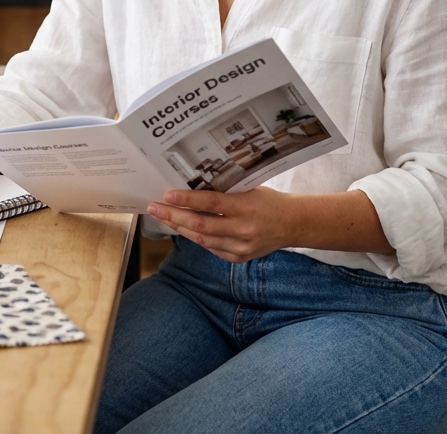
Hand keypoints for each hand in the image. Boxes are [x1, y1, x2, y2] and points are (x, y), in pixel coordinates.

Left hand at [147, 187, 294, 263]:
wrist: (292, 224)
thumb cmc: (268, 201)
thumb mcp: (248, 189)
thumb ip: (223, 192)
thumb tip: (190, 188)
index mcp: (247, 207)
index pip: (211, 204)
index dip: (187, 200)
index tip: (167, 195)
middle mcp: (243, 230)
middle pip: (201, 225)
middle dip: (173, 216)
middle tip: (153, 207)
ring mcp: (241, 247)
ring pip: (202, 239)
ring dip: (179, 228)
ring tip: (162, 216)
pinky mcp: (239, 258)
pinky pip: (211, 248)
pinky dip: (195, 238)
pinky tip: (182, 228)